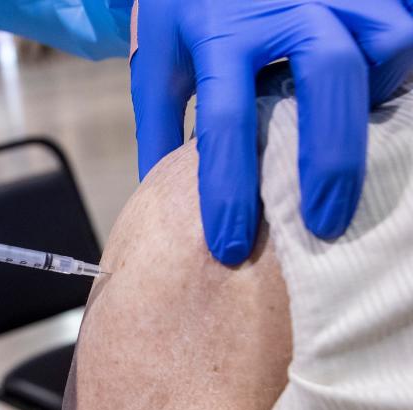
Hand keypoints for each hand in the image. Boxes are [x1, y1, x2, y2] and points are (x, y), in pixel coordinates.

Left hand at [130, 0, 412, 263]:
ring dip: (377, 96)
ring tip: (355, 138)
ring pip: (386, 42)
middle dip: (334, 159)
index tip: (229, 248)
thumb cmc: (182, 13)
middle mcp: (280, 5)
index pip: (225, 121)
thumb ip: (159, 129)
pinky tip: (374, 96)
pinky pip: (401, 25)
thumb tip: (161, 201)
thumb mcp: (157, 64)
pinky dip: (395, 66)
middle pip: (331, 77)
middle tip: (324, 224)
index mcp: (218, 33)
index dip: (229, 191)